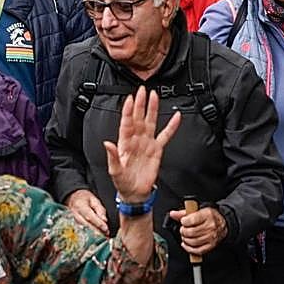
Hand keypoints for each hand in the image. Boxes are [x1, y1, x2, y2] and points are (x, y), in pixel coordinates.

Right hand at [66, 189, 108, 234]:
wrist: (72, 198)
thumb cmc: (84, 198)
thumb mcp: (94, 199)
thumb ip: (100, 209)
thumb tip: (104, 220)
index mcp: (80, 206)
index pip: (89, 216)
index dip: (98, 223)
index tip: (106, 228)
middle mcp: (75, 215)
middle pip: (87, 226)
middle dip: (98, 232)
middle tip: (106, 235)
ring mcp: (73, 221)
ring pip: (85, 231)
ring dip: (95, 235)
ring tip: (103, 237)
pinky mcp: (74, 226)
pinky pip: (83, 232)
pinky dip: (90, 236)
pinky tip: (97, 238)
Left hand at [105, 86, 181, 203]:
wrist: (135, 193)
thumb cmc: (123, 182)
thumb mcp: (115, 171)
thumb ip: (112, 157)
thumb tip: (107, 143)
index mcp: (124, 143)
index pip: (126, 122)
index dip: (128, 111)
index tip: (129, 99)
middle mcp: (136, 139)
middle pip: (138, 117)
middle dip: (140, 103)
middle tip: (142, 90)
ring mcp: (147, 142)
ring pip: (151, 122)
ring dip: (152, 109)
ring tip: (154, 96)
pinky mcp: (157, 149)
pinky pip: (165, 135)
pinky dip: (172, 126)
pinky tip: (176, 117)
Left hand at [167, 205, 228, 256]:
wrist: (223, 224)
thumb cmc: (209, 216)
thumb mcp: (198, 210)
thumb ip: (184, 212)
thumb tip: (173, 214)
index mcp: (207, 215)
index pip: (191, 220)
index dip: (184, 221)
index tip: (183, 221)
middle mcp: (210, 226)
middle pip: (191, 232)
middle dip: (183, 231)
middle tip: (183, 229)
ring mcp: (211, 237)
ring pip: (193, 242)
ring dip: (185, 240)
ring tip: (185, 236)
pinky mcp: (211, 245)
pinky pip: (198, 250)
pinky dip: (189, 249)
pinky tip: (186, 244)